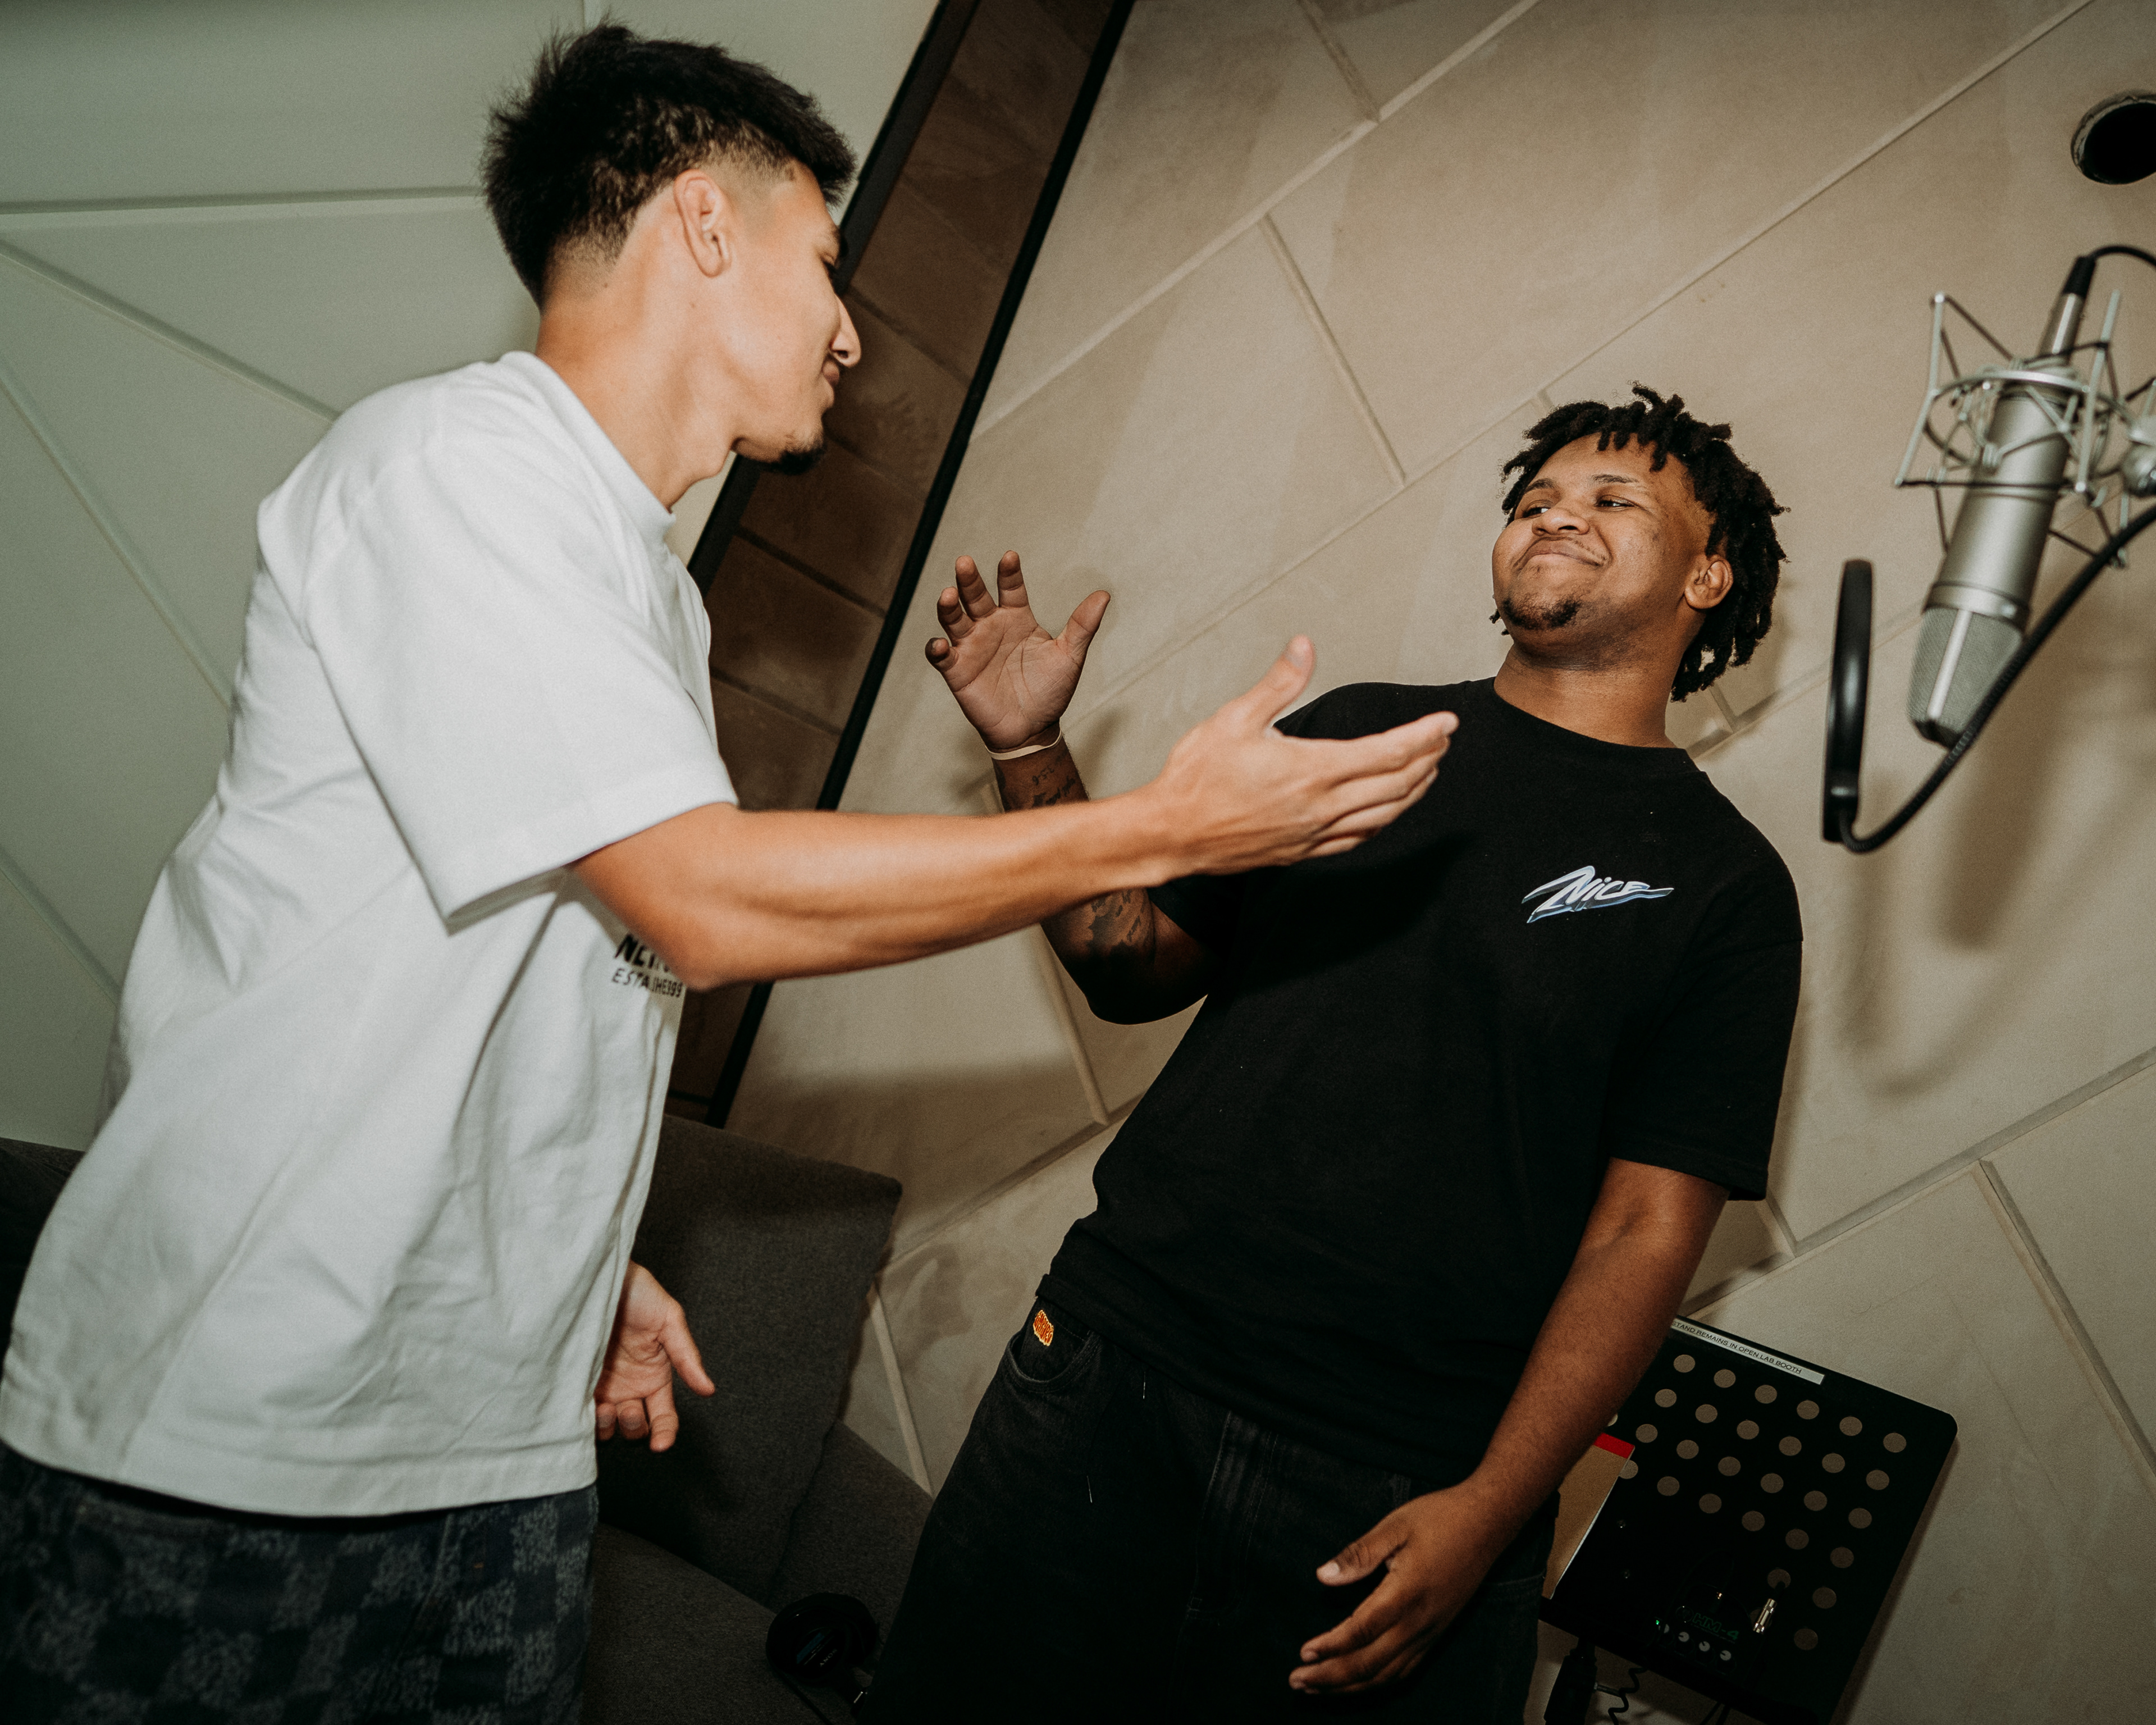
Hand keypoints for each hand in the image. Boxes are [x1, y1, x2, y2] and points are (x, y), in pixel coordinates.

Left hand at [594, 1261, 714, 1451]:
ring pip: (609, 1427)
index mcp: (655, 1375)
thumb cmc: (637, 1292)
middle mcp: (630, 1386)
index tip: (660, 1445)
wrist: (596, 1278)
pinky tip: (587, 1407)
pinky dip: (585, 1420)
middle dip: (634, 1426)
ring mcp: (604, 1386)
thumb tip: (707, 1388)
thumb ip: (687, 1356)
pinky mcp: (578, 1382)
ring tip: (605, 1408)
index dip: (665, 1433)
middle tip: (628, 1409)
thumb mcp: (669, 1319)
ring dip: (610, 1427)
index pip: (664, 1416)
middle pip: (637, 1427)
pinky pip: (582, 1414)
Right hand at [924, 550, 1108, 749]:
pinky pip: (941, 656)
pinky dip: (936, 649)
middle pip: (975, 597)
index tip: (1009, 557)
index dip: (1008, 573)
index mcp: (1017, 618)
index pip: (1010, 588)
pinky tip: (940, 644)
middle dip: (969, 580)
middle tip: (965, 562)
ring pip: (954, 620)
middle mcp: (991, 627)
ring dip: (948, 607)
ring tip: (948, 595)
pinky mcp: (957, 671)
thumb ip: (1082, 626)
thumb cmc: (1051, 691)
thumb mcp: (1069, 657)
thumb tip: (1104, 595)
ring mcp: (972, 648)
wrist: (1033, 729)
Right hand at [1142, 638, 1455, 874]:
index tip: (1446, 722)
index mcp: (1311, 770)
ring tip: (1430, 770)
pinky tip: (1388, 810)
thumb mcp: (1233, 719)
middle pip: (1397, 785)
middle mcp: (1321, 807)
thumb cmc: (1195, 778)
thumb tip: (1304, 646)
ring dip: (1414, 791)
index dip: (1423, 735)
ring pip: (1384, 815)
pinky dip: (1384, 820)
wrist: (1170, 834)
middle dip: (1428, 759)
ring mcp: (1314, 834)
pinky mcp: (1302, 851)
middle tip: (1444, 739)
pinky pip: (1359, 838)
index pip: (1388, 753)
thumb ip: (1277, 683)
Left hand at [1291, 1486, 1513, 1694]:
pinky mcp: (1437, 1633)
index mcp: (1407, 1592)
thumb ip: (1358, 1554)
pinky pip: (1405, 1670)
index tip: (1304, 1652)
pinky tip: (1357, 1683)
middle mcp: (1420, 1621)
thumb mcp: (1395, 1525)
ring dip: (1349, 1685)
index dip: (1331, 1646)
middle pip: (1371, 1663)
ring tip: (1317, 1687)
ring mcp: (1431, 1631)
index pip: (1362, 1630)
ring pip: (1387, 1674)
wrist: (1487, 1524)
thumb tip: (1323, 1576)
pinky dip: (1377, 1682)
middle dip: (1331, 1676)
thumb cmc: (1439, 1518)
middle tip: (1297, 1681)